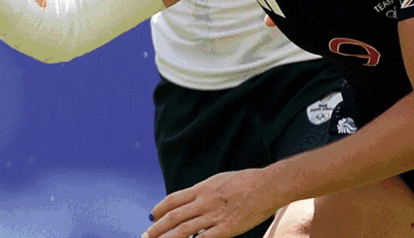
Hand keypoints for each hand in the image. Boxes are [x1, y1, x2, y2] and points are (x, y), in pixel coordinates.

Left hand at [146, 169, 277, 237]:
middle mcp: (204, 202)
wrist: (267, 186)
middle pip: (174, 217)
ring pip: (184, 230)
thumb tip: (191, 199)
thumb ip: (204, 191)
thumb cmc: (245, 181)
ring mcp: (214, 216)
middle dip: (157, 228)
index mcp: (201, 188)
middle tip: (146, 235)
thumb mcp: (218, 180)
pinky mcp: (226, 229)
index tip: (152, 216)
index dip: (160, 208)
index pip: (173, 200)